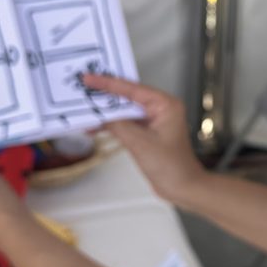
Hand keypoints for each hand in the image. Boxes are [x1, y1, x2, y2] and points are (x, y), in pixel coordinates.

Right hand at [82, 75, 206, 205]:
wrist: (182, 188)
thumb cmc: (171, 167)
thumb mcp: (140, 143)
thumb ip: (119, 125)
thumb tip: (100, 115)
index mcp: (165, 104)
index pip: (132, 89)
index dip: (108, 83)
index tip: (89, 79)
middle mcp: (161, 108)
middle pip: (127, 97)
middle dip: (105, 97)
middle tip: (83, 91)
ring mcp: (154, 120)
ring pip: (124, 110)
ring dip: (106, 114)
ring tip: (85, 112)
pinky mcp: (147, 132)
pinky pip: (126, 123)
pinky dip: (112, 125)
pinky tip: (95, 127)